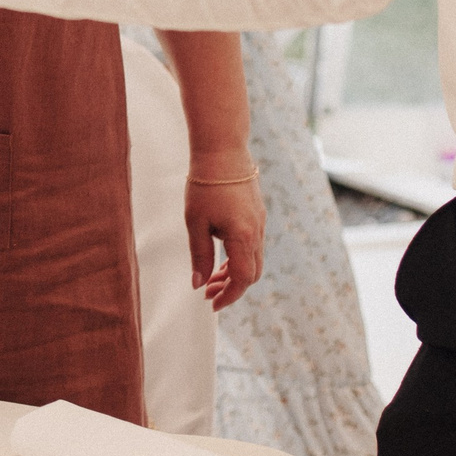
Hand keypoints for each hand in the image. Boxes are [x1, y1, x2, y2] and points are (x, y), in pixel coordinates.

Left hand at [186, 160, 266, 309]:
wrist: (223, 151)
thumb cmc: (205, 185)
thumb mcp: (195, 222)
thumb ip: (199, 255)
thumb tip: (198, 284)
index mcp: (243, 238)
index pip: (242, 279)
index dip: (228, 296)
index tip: (211, 304)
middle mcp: (257, 233)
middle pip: (251, 273)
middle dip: (231, 288)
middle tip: (208, 293)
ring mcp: (260, 224)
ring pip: (253, 260)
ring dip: (233, 273)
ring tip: (211, 278)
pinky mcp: (258, 215)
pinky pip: (253, 246)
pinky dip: (238, 257)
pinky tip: (220, 257)